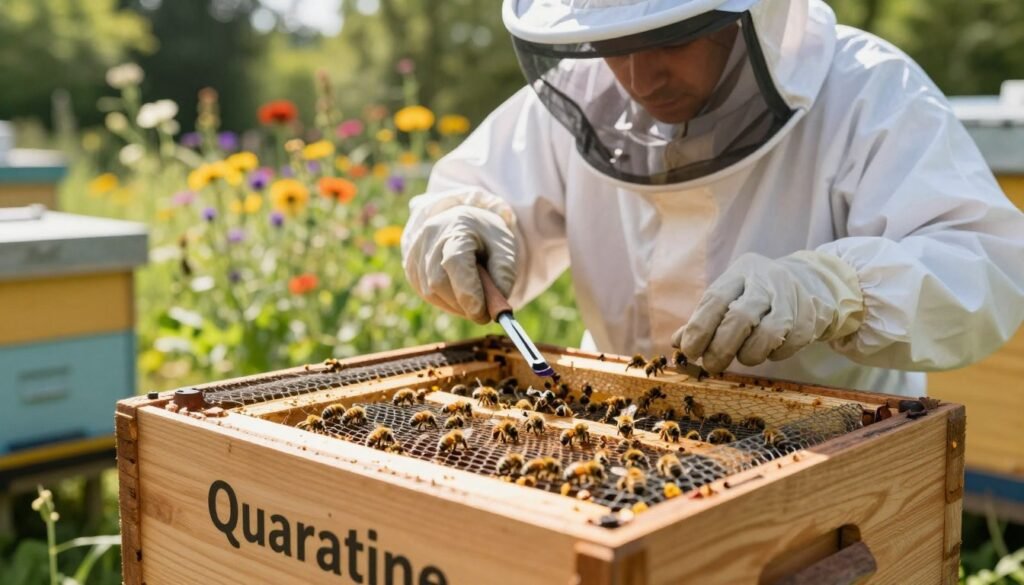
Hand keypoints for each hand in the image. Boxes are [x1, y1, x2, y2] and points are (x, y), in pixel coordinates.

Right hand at [403, 205, 517, 323]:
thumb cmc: (488, 237)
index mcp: (458, 226)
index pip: (455, 262)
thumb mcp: (506, 249)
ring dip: (454, 305)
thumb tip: (495, 308)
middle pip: (439, 281)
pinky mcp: (410, 264)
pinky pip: (424, 292)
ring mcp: (416, 250)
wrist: (465, 222)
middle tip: (482, 313)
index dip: (468, 293)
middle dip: (462, 304)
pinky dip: (444, 301)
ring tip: (473, 298)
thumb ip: (504, 276)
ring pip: (430, 291)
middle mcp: (431, 235)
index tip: (484, 314)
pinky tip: (458, 292)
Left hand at [671, 251, 863, 373]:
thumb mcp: (729, 296)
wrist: (807, 283)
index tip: (690, 352)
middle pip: (740, 317)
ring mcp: (791, 298)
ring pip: (767, 334)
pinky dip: (775, 355)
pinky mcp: (810, 316)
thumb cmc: (754, 295)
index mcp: (740, 272)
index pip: (714, 299)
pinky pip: (789, 344)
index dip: (699, 329)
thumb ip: (704, 318)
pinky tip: (768, 351)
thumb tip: (677, 343)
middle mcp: (766, 281)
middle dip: (721, 348)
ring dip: (749, 354)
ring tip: (743, 357)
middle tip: (712, 365)